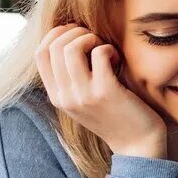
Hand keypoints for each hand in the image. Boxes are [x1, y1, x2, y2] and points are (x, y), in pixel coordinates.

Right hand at [34, 24, 167, 158]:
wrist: (138, 145)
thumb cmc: (114, 116)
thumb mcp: (83, 100)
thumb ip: (71, 78)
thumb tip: (68, 39)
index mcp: (57, 97)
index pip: (39, 54)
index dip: (55, 35)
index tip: (75, 33)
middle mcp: (66, 97)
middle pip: (55, 47)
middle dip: (75, 32)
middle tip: (94, 40)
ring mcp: (84, 95)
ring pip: (71, 48)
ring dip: (90, 38)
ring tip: (104, 49)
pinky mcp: (106, 92)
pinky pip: (99, 54)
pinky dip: (108, 49)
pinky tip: (116, 59)